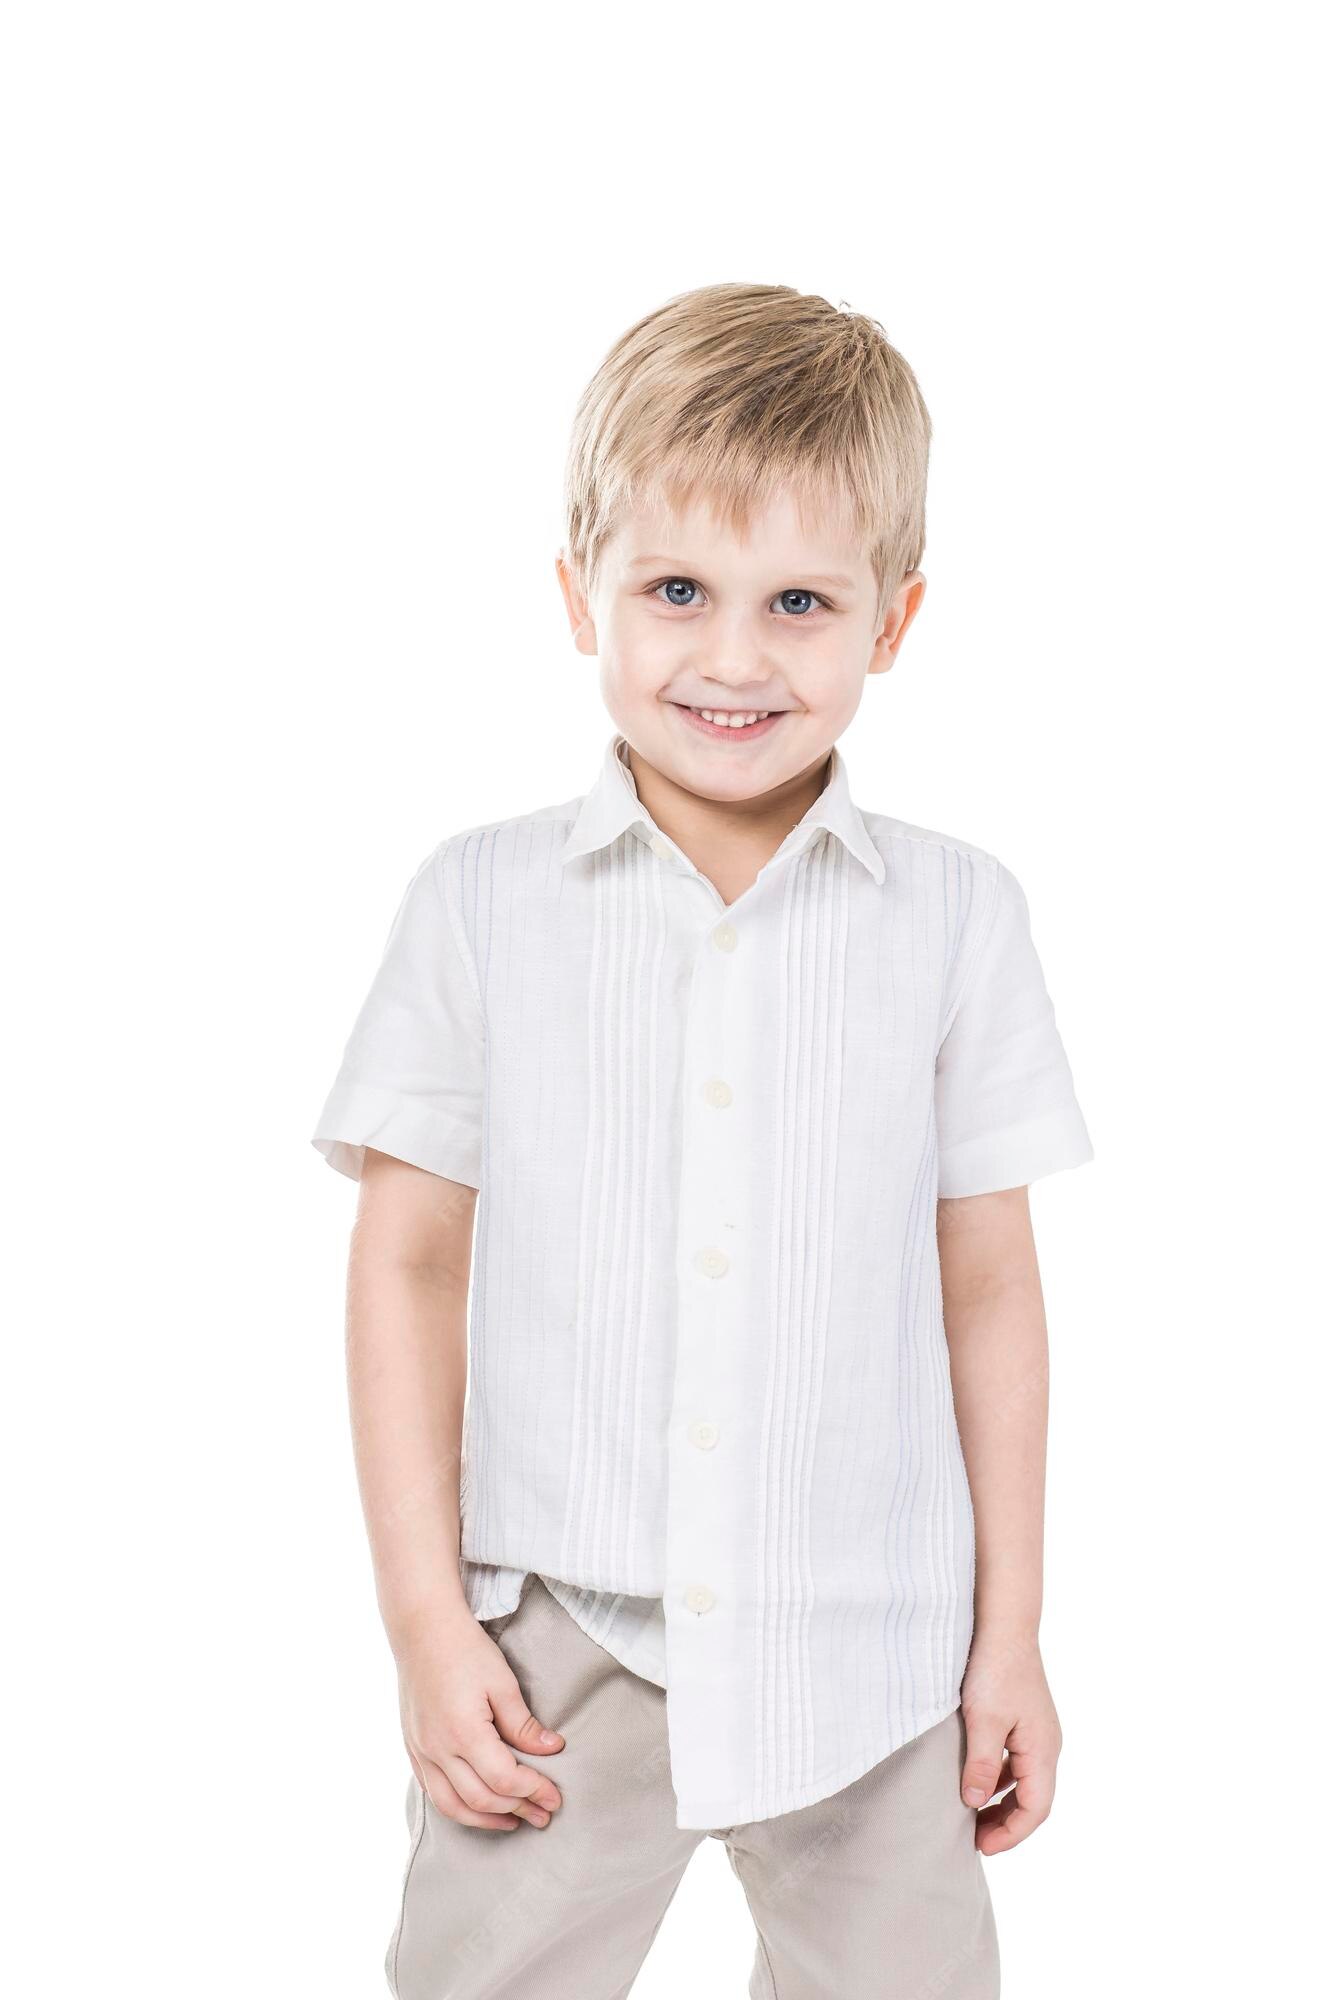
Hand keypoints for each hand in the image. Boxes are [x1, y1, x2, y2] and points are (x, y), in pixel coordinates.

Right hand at [396, 1606, 565, 1830]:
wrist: (422, 1628)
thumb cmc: (465, 1649)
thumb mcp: (502, 1682)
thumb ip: (524, 1724)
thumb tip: (552, 1750)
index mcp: (464, 1732)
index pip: (504, 1779)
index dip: (534, 1791)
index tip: (555, 1798)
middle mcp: (438, 1748)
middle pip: (481, 1799)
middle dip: (517, 1810)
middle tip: (543, 1815)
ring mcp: (421, 1751)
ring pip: (452, 1806)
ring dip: (485, 1820)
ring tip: (513, 1821)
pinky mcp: (412, 1747)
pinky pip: (432, 1792)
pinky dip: (457, 1807)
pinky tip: (476, 1806)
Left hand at [959, 1630, 1060, 1853]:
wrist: (1003, 1622)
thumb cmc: (994, 1667)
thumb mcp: (982, 1719)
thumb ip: (980, 1764)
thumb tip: (974, 1804)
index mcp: (1042, 1750)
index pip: (1035, 1809)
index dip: (1011, 1834)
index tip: (981, 1847)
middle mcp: (1047, 1745)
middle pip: (1034, 1800)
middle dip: (1006, 1824)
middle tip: (973, 1838)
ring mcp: (1038, 1732)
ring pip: (1024, 1782)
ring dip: (1001, 1802)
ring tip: (971, 1816)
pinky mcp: (1025, 1719)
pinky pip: (1016, 1762)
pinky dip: (998, 1778)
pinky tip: (976, 1778)